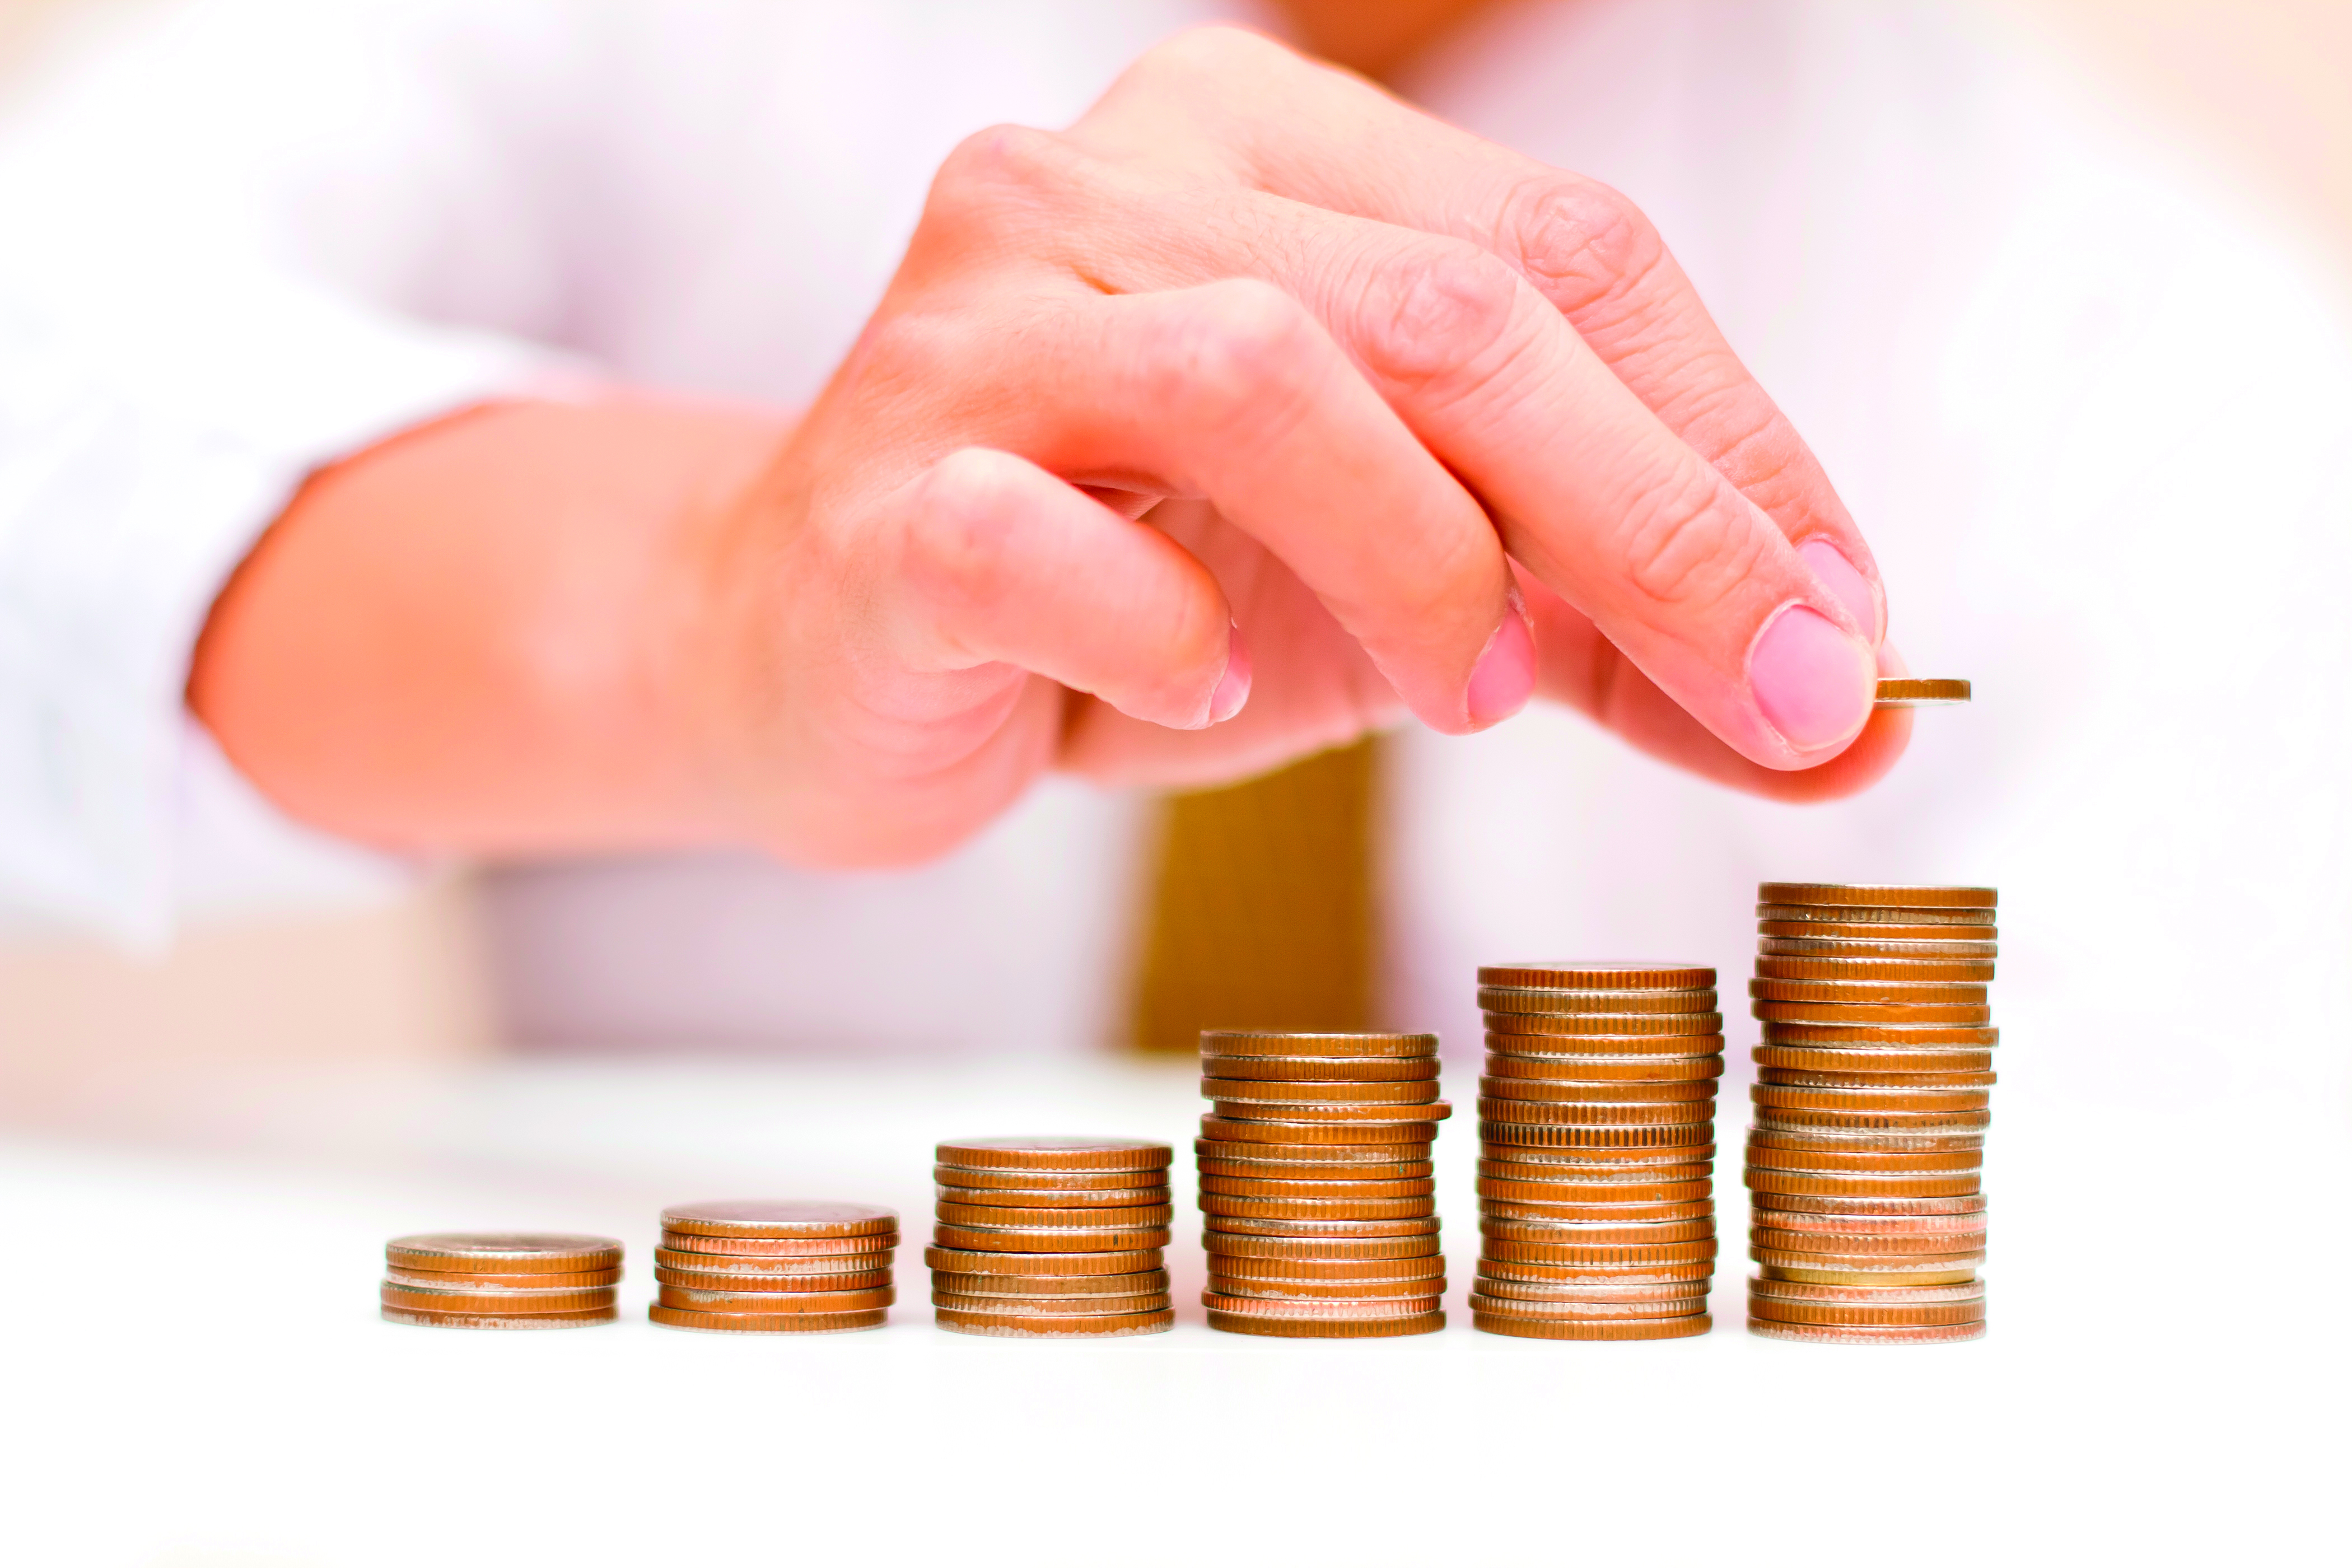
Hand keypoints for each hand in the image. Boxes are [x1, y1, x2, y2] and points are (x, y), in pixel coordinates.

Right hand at [196, 28, 1905, 862]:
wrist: (817, 655)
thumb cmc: (1125, 598)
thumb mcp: (1406, 595)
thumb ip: (1607, 636)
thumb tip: (1848, 731)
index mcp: (1261, 142)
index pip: (1566, 251)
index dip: (1730, 445)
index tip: (1839, 641)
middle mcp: (1109, 177)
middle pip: (1454, 307)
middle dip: (1649, 519)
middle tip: (1770, 697)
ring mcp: (972, 317)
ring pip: (1267, 379)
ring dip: (1421, 566)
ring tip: (1464, 694)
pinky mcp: (881, 483)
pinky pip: (1045, 537)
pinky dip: (1164, 637)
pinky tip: (1196, 694)